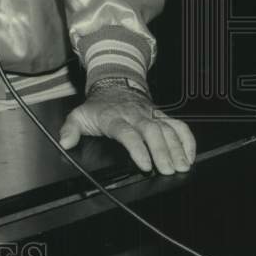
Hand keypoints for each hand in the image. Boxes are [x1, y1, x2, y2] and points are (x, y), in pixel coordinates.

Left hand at [58, 86, 195, 174]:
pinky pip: (178, 125)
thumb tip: (65, 143)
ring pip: (167, 129)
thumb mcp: (79, 115)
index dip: (137, 148)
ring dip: (177, 148)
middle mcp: (134, 115)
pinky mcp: (162, 115)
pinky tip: (190, 155)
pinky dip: (187, 139)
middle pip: (151, 131)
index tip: (145, 164)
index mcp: (113, 117)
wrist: (114, 85)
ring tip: (182, 166)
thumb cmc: (98, 106)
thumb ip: (70, 129)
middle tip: (169, 170)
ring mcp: (150, 115)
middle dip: (162, 151)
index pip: (127, 132)